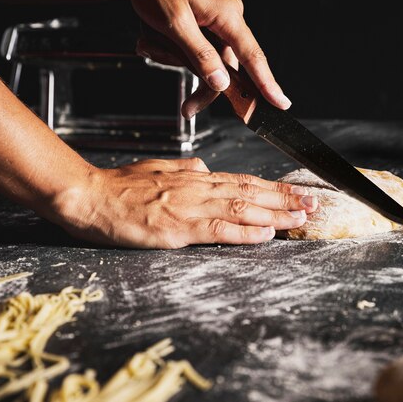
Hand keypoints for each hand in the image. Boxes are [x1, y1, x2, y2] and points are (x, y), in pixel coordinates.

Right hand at [54, 158, 317, 248]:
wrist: (89, 197)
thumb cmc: (119, 186)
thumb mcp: (156, 169)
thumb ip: (184, 169)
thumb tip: (206, 168)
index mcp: (193, 178)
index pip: (242, 182)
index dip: (273, 188)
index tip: (296, 192)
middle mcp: (196, 189)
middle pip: (249, 194)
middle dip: (284, 199)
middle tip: (313, 204)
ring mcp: (187, 208)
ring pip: (240, 209)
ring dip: (274, 214)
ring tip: (301, 218)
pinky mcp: (175, 228)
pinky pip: (217, 230)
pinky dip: (244, 232)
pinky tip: (265, 234)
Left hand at [120, 0, 291, 118]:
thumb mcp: (175, 24)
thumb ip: (200, 55)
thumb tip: (222, 83)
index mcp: (228, 15)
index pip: (253, 56)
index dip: (267, 84)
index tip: (280, 103)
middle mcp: (228, 19)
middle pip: (227, 68)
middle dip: (203, 85)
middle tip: (188, 108)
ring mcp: (218, 22)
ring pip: (208, 62)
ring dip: (178, 61)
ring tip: (152, 45)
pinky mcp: (206, 25)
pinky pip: (198, 51)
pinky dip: (175, 53)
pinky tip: (155, 42)